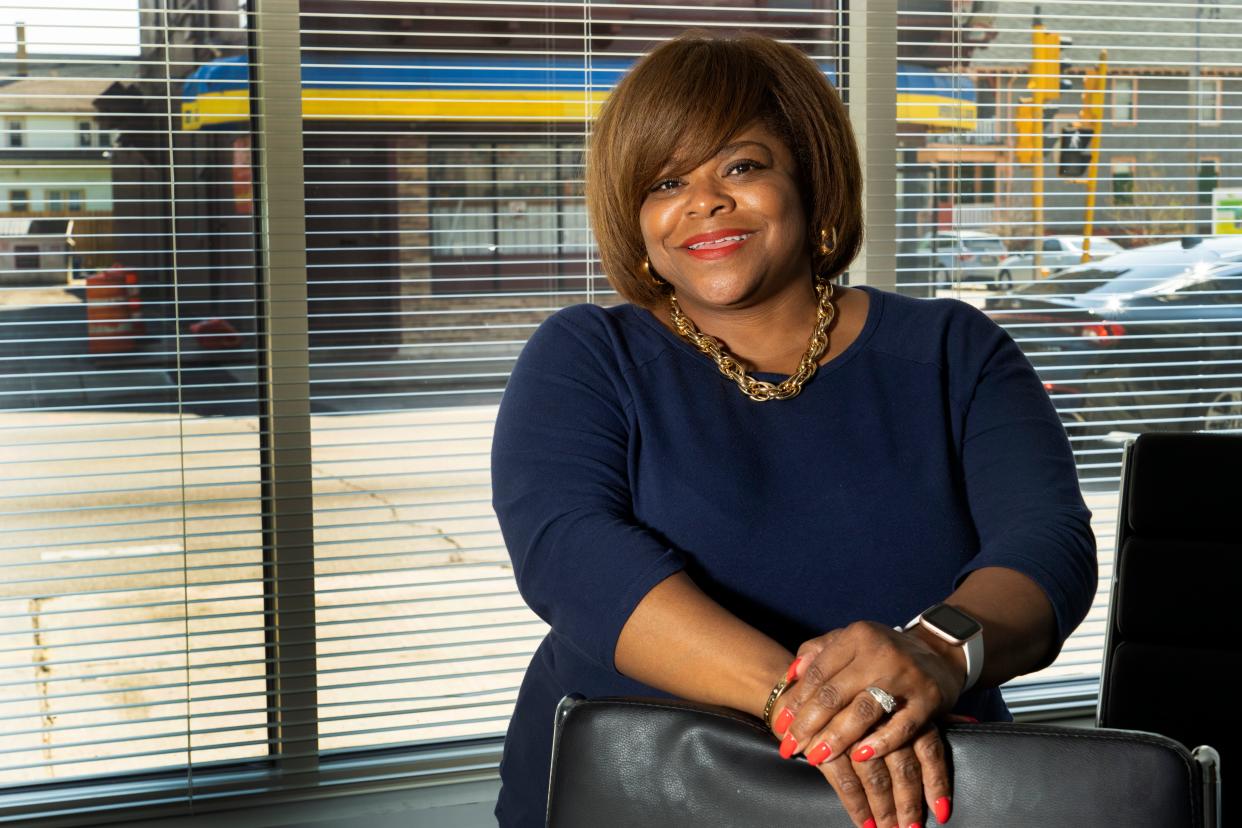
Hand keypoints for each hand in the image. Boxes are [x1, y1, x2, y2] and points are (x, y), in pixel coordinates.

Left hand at [768, 622, 964, 826]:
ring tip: (816, 758)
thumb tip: (790, 675)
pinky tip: (861, 757)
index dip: (796, 701)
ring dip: (836, 738)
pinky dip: (880, 743)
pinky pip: (901, 727)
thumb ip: (818, 652)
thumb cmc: (883, 652)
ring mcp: (906, 675)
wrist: (940, 652)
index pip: (818, 673)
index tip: (780, 726)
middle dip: (808, 725)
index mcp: (857, 636)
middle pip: (835, 694)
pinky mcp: (930, 698)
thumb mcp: (851, 641)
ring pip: (863, 711)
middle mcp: (880, 652)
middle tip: (790, 748)